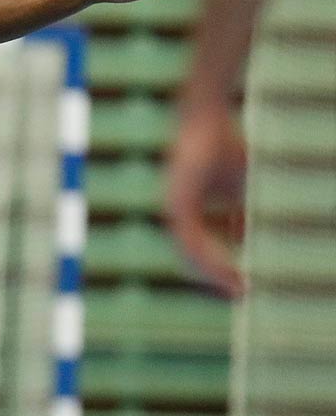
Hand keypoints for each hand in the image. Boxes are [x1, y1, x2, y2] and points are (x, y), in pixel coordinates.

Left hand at [165, 92, 246, 297]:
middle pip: (193, 257)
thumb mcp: (237, 188)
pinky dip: (211, 256)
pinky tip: (228, 270)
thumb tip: (242, 235)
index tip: (240, 284)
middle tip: (239, 294)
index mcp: (187, 211)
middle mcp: (176, 214)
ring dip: (215, 273)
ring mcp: (173, 210)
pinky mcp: (178, 204)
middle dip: (217, 277)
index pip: (200, 249)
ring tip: (237, 288)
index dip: (219, 268)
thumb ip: (237, 211)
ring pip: (191, 254)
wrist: (209, 121)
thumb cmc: (224, 148)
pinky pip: (192, 241)